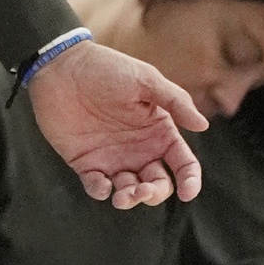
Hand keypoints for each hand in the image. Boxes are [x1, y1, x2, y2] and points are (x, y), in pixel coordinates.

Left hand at [27, 41, 206, 208]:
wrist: (60, 65)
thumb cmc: (105, 68)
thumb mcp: (144, 79)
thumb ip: (175, 100)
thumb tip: (203, 125)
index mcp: (158, 132)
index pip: (183, 164)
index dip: (190, 181)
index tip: (187, 192)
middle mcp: (139, 149)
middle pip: (157, 184)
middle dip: (154, 194)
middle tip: (142, 190)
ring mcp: (112, 157)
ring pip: (130, 191)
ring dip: (130, 198)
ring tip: (123, 196)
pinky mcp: (85, 161)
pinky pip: (97, 185)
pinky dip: (101, 191)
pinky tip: (101, 185)